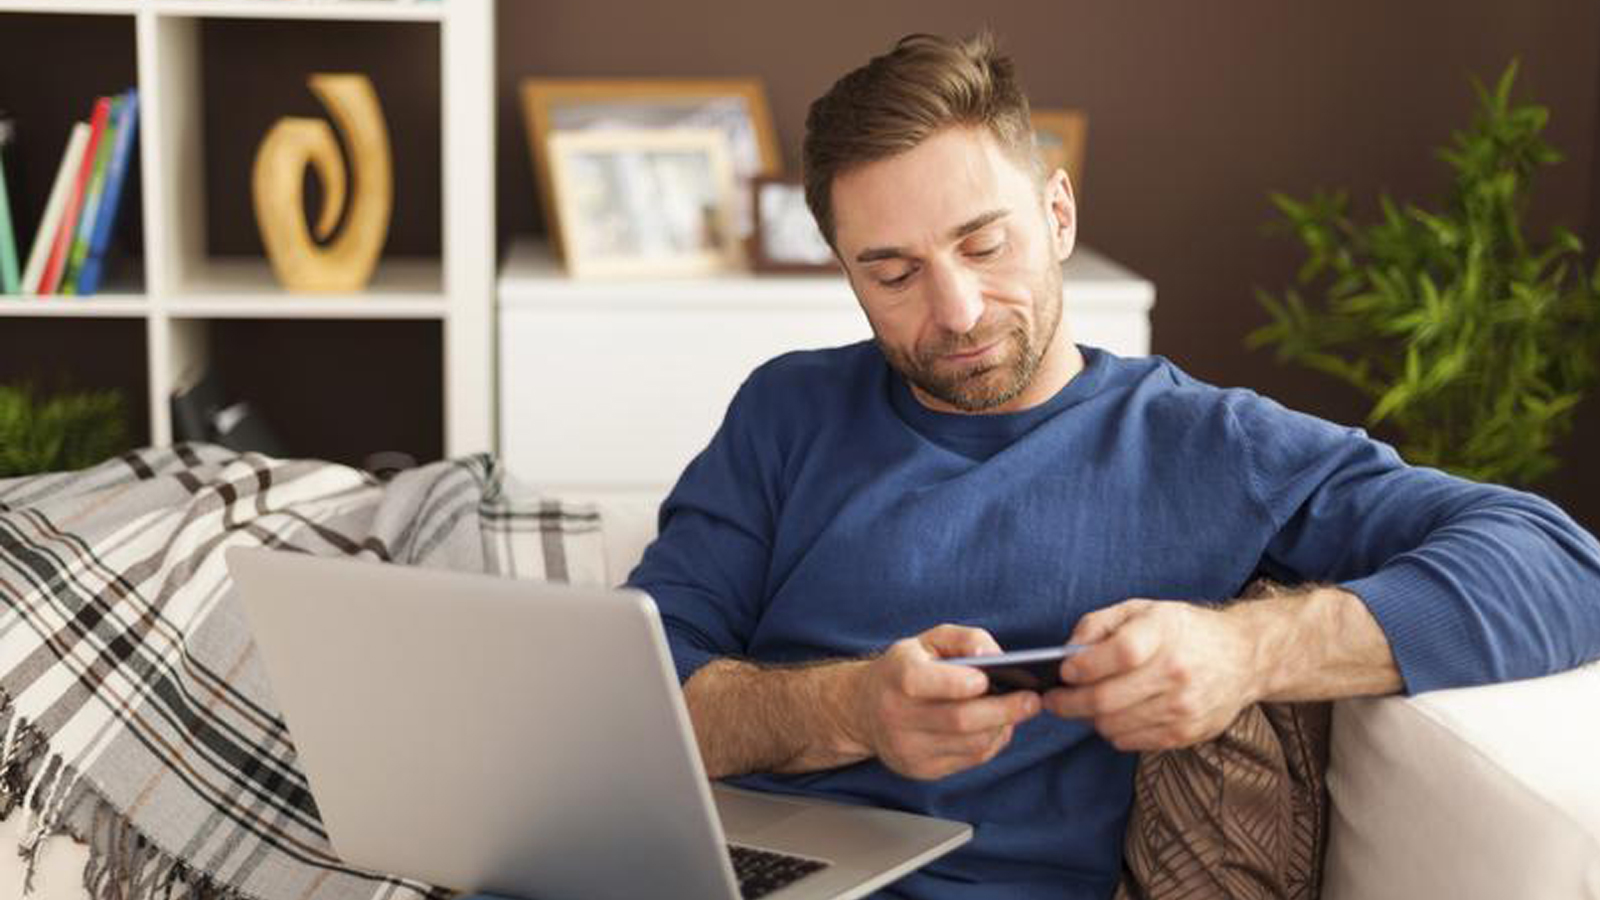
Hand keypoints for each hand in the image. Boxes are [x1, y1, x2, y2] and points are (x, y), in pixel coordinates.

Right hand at [846, 624, 1041, 779]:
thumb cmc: (904, 669)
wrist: (865, 711)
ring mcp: (909, 748)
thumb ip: (964, 639)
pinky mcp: (923, 770)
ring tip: (1018, 710)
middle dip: (1002, 710)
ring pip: (970, 745)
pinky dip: (991, 743)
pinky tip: (997, 727)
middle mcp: (897, 716)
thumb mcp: (928, 641)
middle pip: (958, 720)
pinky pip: (969, 761)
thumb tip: (995, 656)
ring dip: (1001, 728)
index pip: (923, 683)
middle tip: (1032, 700)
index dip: (960, 683)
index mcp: (895, 677)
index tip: (989, 679)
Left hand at [1041, 599, 1263, 751]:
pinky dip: (1112, 731)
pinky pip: (1130, 741)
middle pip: (1106, 699)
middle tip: (1053, 699)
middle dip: (1068, 702)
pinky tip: (1113, 716)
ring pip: (1113, 725)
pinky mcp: (1186, 733)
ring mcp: (1183, 707)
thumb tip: (1068, 652)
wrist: (1243, 658)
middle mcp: (1176, 672)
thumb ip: (1099, 624)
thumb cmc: (1183, 631)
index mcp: (1164, 633)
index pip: (1118, 654)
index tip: (1064, 670)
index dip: (1083, 666)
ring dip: (1088, 719)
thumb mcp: (1142, 610)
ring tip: (1083, 706)